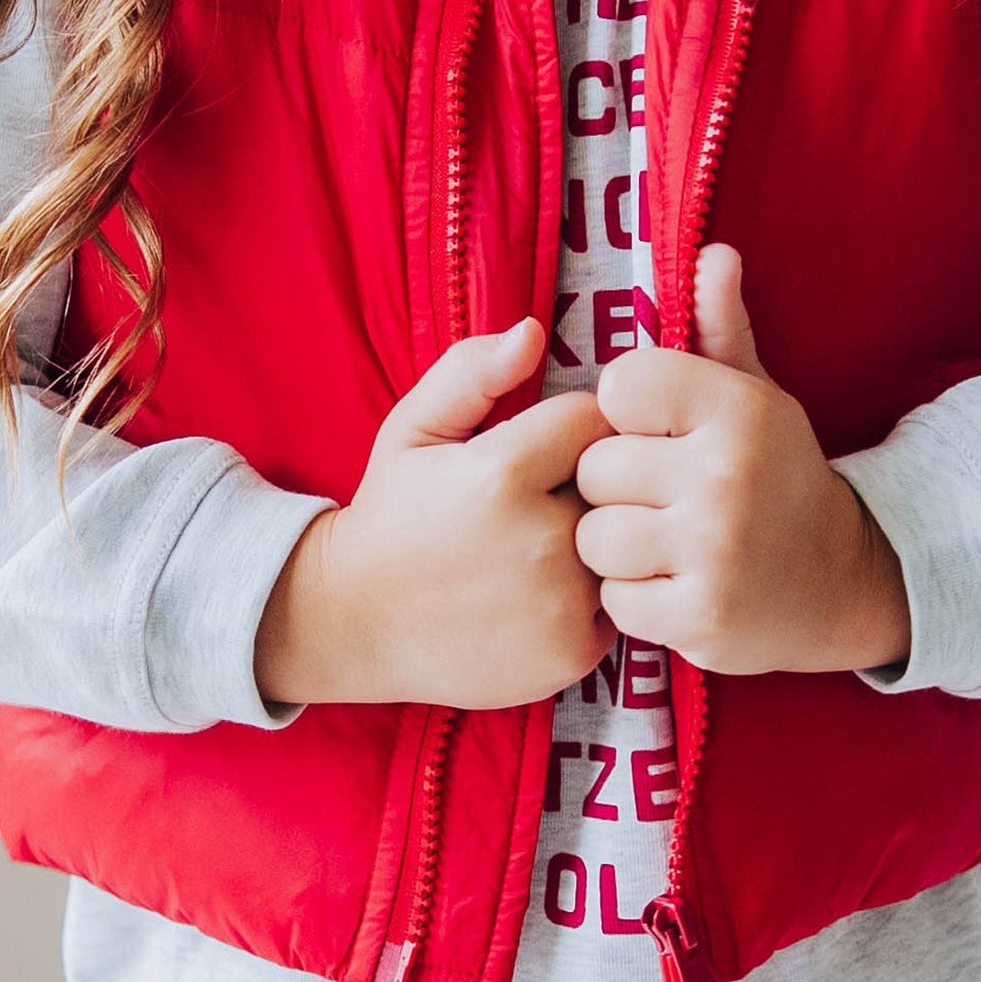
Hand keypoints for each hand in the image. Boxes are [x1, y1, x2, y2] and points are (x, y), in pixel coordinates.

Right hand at [257, 317, 616, 709]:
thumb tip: (534, 331)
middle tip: (542, 502)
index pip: (595, 419)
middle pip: (620, 483)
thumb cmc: (391, 516)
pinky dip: (594, 595)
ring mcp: (562, 601)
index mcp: (504, 472)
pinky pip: (620, 601)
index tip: (542, 449)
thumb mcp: (412, 429)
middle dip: (591, 483)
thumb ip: (471, 372)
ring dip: (599, 539)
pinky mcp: (574, 651)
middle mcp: (542, 539)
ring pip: (624, 543)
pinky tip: (544, 593)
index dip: (573, 428)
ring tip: (542, 547)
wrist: (355, 624)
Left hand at [572, 243, 910, 675]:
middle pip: (596, 467)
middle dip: (617, 486)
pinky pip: (615, 601)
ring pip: (595, 537)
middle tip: (662, 499)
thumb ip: (721, 328)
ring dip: (617, 548)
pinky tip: (674, 587)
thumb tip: (714, 251)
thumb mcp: (758, 398)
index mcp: (738, 409)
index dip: (627, 414)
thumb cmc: (777, 477)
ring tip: (662, 545)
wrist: (846, 583)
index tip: (661, 434)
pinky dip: (634, 601)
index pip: (619, 386)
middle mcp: (727, 475)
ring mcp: (715, 551)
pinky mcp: (703, 619)